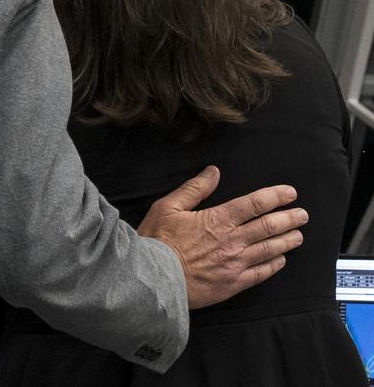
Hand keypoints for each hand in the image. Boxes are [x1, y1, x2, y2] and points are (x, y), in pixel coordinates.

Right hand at [137, 165, 307, 308]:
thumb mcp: (169, 206)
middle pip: (267, 226)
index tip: (290, 193)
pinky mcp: (232, 284)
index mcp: (218, 219)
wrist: (154, 278)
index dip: (275, 197)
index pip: (254, 204)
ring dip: (286, 241)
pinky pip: (260, 274)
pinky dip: (273, 266)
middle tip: (302, 214)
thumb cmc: (159, 241)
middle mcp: (232, 241)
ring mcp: (234, 264)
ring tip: (299, 235)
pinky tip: (281, 260)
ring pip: (268, 250)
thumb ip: (195, 188)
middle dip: (288, 218)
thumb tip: (213, 172)